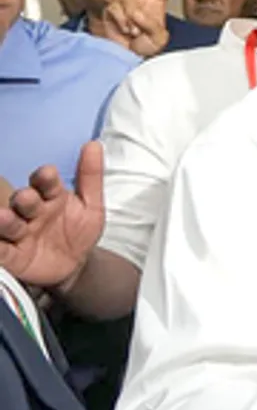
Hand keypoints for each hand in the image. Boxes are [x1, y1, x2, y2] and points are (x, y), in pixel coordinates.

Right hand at [0, 142, 103, 292]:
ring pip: (8, 225)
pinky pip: (0, 252)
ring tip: (4, 218)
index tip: (49, 173)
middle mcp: (31, 212)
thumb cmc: (79, 231)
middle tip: (26, 198)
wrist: (75, 265)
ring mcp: (19, 233)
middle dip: (24, 199)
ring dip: (4, 221)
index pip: (46, 183)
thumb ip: (91, 177)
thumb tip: (94, 144)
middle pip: (24, 202)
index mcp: (50, 197)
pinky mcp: (12, 256)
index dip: (46, 178)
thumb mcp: (92, 206)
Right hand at [103, 0, 170, 57]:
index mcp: (155, 6)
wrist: (127, 56)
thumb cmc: (145, 48)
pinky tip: (125, 30)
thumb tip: (138, 11)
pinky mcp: (112, 10)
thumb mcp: (158, 39)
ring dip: (132, 18)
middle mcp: (140, 2)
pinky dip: (122, 21)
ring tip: (135, 31)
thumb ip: (153, 25)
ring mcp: (125, 5)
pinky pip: (117, 9)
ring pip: (128, 0)